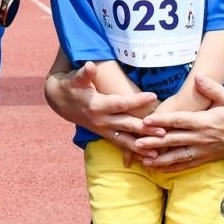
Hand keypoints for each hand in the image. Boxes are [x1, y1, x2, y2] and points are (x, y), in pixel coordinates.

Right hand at [45, 61, 162, 156]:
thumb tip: (90, 66)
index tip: (153, 96)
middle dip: (144, 129)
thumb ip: (84, 74)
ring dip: (141, 146)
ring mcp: (103, 130)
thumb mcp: (75, 78)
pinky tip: (148, 157)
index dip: (136, 100)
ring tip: (157, 152)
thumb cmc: (71, 86)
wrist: (60, 102)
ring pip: (125, 140)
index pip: (120, 103)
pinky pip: (121, 145)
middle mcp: (101, 120)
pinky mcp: (105, 135)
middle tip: (163, 131)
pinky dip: (134, 152)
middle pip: (126, 125)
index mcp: (97, 105)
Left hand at [133, 73, 223, 170]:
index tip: (146, 121)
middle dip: (154, 142)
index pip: (179, 121)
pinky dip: (172, 168)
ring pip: (178, 157)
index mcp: (206, 122)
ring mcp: (205, 150)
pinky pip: (187, 164)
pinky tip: (159, 169)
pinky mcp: (208, 158)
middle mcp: (203, 138)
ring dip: (160, 159)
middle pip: (174, 141)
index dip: (161, 122)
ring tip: (142, 161)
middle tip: (135, 143)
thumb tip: (198, 77)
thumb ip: (211, 88)